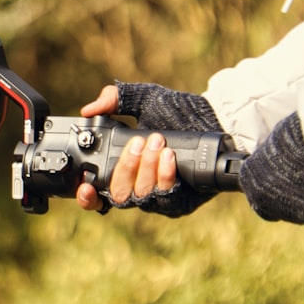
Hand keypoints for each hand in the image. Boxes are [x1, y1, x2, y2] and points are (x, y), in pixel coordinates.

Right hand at [75, 84, 216, 217]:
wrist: (217, 120)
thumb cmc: (180, 111)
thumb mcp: (145, 99)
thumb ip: (115, 99)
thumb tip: (88, 110)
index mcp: (123, 169)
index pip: (96, 194)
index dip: (86, 196)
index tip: (85, 186)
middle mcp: (138, 188)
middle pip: (117, 194)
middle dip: (125, 166)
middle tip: (139, 142)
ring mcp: (159, 199)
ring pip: (140, 195)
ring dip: (146, 168)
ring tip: (159, 142)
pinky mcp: (179, 203)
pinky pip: (166, 197)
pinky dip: (165, 176)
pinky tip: (169, 157)